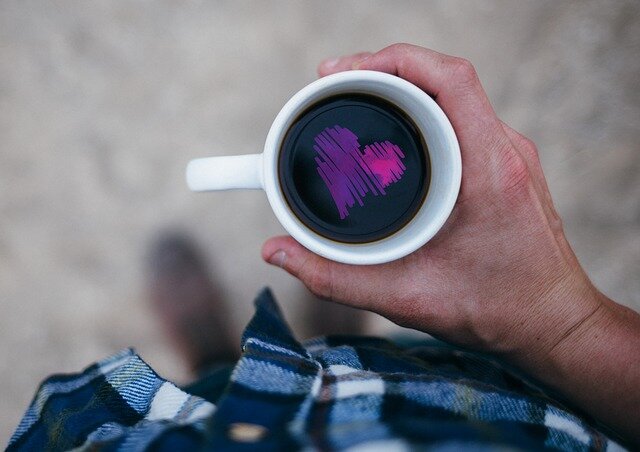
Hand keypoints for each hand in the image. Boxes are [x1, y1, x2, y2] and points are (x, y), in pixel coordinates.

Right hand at [263, 44, 597, 357]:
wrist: (552, 321)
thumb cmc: (495, 310)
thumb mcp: (405, 299)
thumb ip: (333, 277)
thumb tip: (277, 252)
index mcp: (486, 171)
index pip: (450, 80)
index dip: (392, 60)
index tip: (341, 72)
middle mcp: (504, 151)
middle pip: (444, 77)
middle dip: (384, 68)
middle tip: (334, 82)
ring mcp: (510, 153)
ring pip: (455, 93)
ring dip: (404, 86)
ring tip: (356, 97)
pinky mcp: (507, 163)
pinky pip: (463, 116)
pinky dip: (424, 109)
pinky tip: (395, 128)